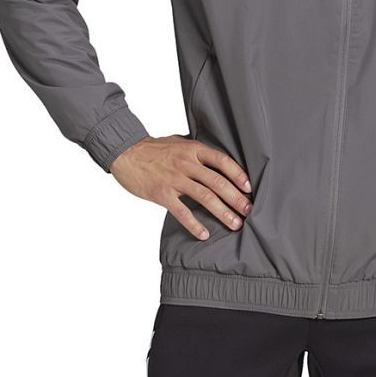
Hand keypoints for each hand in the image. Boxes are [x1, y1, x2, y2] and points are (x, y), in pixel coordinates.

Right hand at [109, 134, 252, 239]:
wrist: (126, 153)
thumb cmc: (155, 148)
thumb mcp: (180, 142)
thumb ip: (198, 151)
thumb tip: (221, 161)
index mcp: (193, 149)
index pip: (222, 161)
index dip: (238, 175)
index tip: (249, 188)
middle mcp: (186, 163)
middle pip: (218, 182)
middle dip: (236, 198)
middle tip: (249, 211)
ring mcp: (174, 179)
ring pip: (205, 197)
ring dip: (222, 212)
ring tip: (235, 224)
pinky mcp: (162, 193)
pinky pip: (182, 212)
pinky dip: (194, 224)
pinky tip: (205, 234)